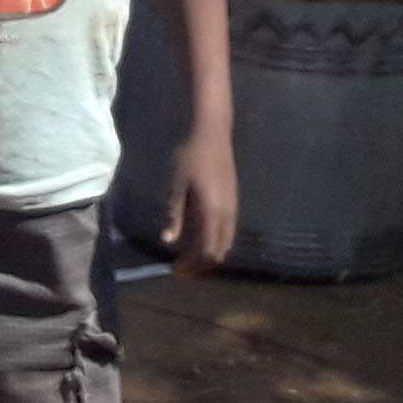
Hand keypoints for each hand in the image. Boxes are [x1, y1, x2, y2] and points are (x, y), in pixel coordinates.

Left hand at [161, 126, 238, 275]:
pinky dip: (216, 240)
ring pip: (227, 241)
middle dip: (202, 264)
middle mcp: (227, 213)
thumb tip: (168, 241)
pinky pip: (229, 230)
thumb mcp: (177, 186)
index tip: (177, 269)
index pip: (207, 251)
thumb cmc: (191, 156)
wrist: (213, 132)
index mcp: (213, 212)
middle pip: (220, 251)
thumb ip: (174, 215)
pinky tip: (201, 236)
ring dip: (210, 252)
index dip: (193, 265)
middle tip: (183, 267)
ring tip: (190, 255)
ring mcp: (233, 206)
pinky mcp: (233, 199)